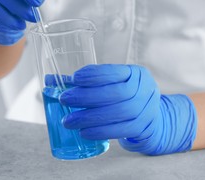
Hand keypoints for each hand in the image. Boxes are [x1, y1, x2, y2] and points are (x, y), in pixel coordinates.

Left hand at [55, 64, 196, 154]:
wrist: (153, 118)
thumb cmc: (123, 96)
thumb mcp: (110, 84)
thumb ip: (83, 82)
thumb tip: (50, 81)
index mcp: (134, 73)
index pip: (113, 71)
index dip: (93, 75)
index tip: (73, 78)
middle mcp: (143, 89)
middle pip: (114, 93)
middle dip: (86, 96)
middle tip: (64, 99)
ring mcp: (146, 109)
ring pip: (117, 112)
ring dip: (89, 117)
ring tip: (68, 120)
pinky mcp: (142, 127)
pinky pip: (120, 130)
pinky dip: (100, 132)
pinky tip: (83, 133)